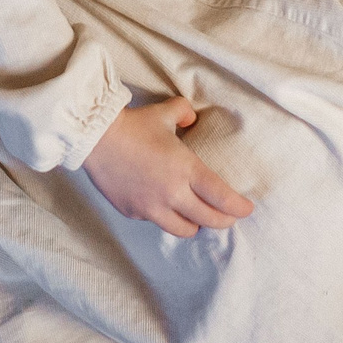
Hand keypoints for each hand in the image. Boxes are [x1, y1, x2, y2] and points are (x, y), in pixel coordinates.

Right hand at [83, 97, 255, 237]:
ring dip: (195, 224)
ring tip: (197, 216)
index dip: (238, 207)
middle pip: (209, 220)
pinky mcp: (134, 212)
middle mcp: (172, 194)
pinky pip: (157, 221)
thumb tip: (192, 120)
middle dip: (224, 220)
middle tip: (229, 216)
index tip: (247, 209)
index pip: (222, 197)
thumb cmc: (133, 125)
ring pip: (184, 229)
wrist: (95, 139)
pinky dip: (165, 216)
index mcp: (186, 169)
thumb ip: (185, 113)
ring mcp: (152, 207)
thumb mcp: (165, 112)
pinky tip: (164, 206)